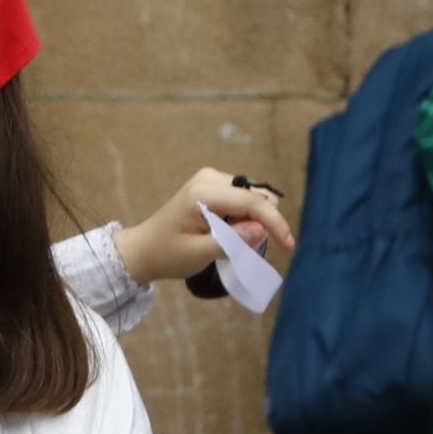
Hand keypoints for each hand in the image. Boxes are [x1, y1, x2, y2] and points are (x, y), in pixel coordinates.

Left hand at [112, 168, 294, 292]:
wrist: (144, 250)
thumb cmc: (167, 254)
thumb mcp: (197, 254)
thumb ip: (230, 242)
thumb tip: (260, 229)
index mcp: (203, 192)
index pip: (252, 202)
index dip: (274, 223)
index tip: (289, 244)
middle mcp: (211, 178)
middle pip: (258, 197)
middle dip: (262, 224)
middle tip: (243, 249)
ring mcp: (213, 180)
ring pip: (254, 200)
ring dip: (253, 223)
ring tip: (230, 243)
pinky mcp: (215, 187)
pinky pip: (244, 202)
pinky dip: (245, 220)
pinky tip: (228, 235)